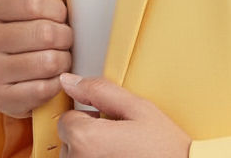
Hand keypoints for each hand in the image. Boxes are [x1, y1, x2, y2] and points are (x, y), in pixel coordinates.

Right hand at [0, 0, 73, 117]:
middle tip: (64, 37)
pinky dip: (57, 82)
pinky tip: (52, 76)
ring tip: (60, 55)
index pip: (34, 2)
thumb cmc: (24, 25)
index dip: (57, 9)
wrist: (10, 67)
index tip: (59, 14)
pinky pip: (43, 89)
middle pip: (44, 33)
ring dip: (64, 59)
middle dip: (65, 35)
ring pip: (48, 62)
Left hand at [57, 74, 191, 157]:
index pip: (67, 118)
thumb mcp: (137, 108)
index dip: (90, 116)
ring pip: (74, 157)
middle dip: (88, 135)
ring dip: (90, 153)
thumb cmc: (163, 147)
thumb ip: (99, 90)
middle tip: (118, 139)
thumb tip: (69, 80)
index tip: (109, 122)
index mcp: (86, 139)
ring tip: (118, 152)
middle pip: (69, 140)